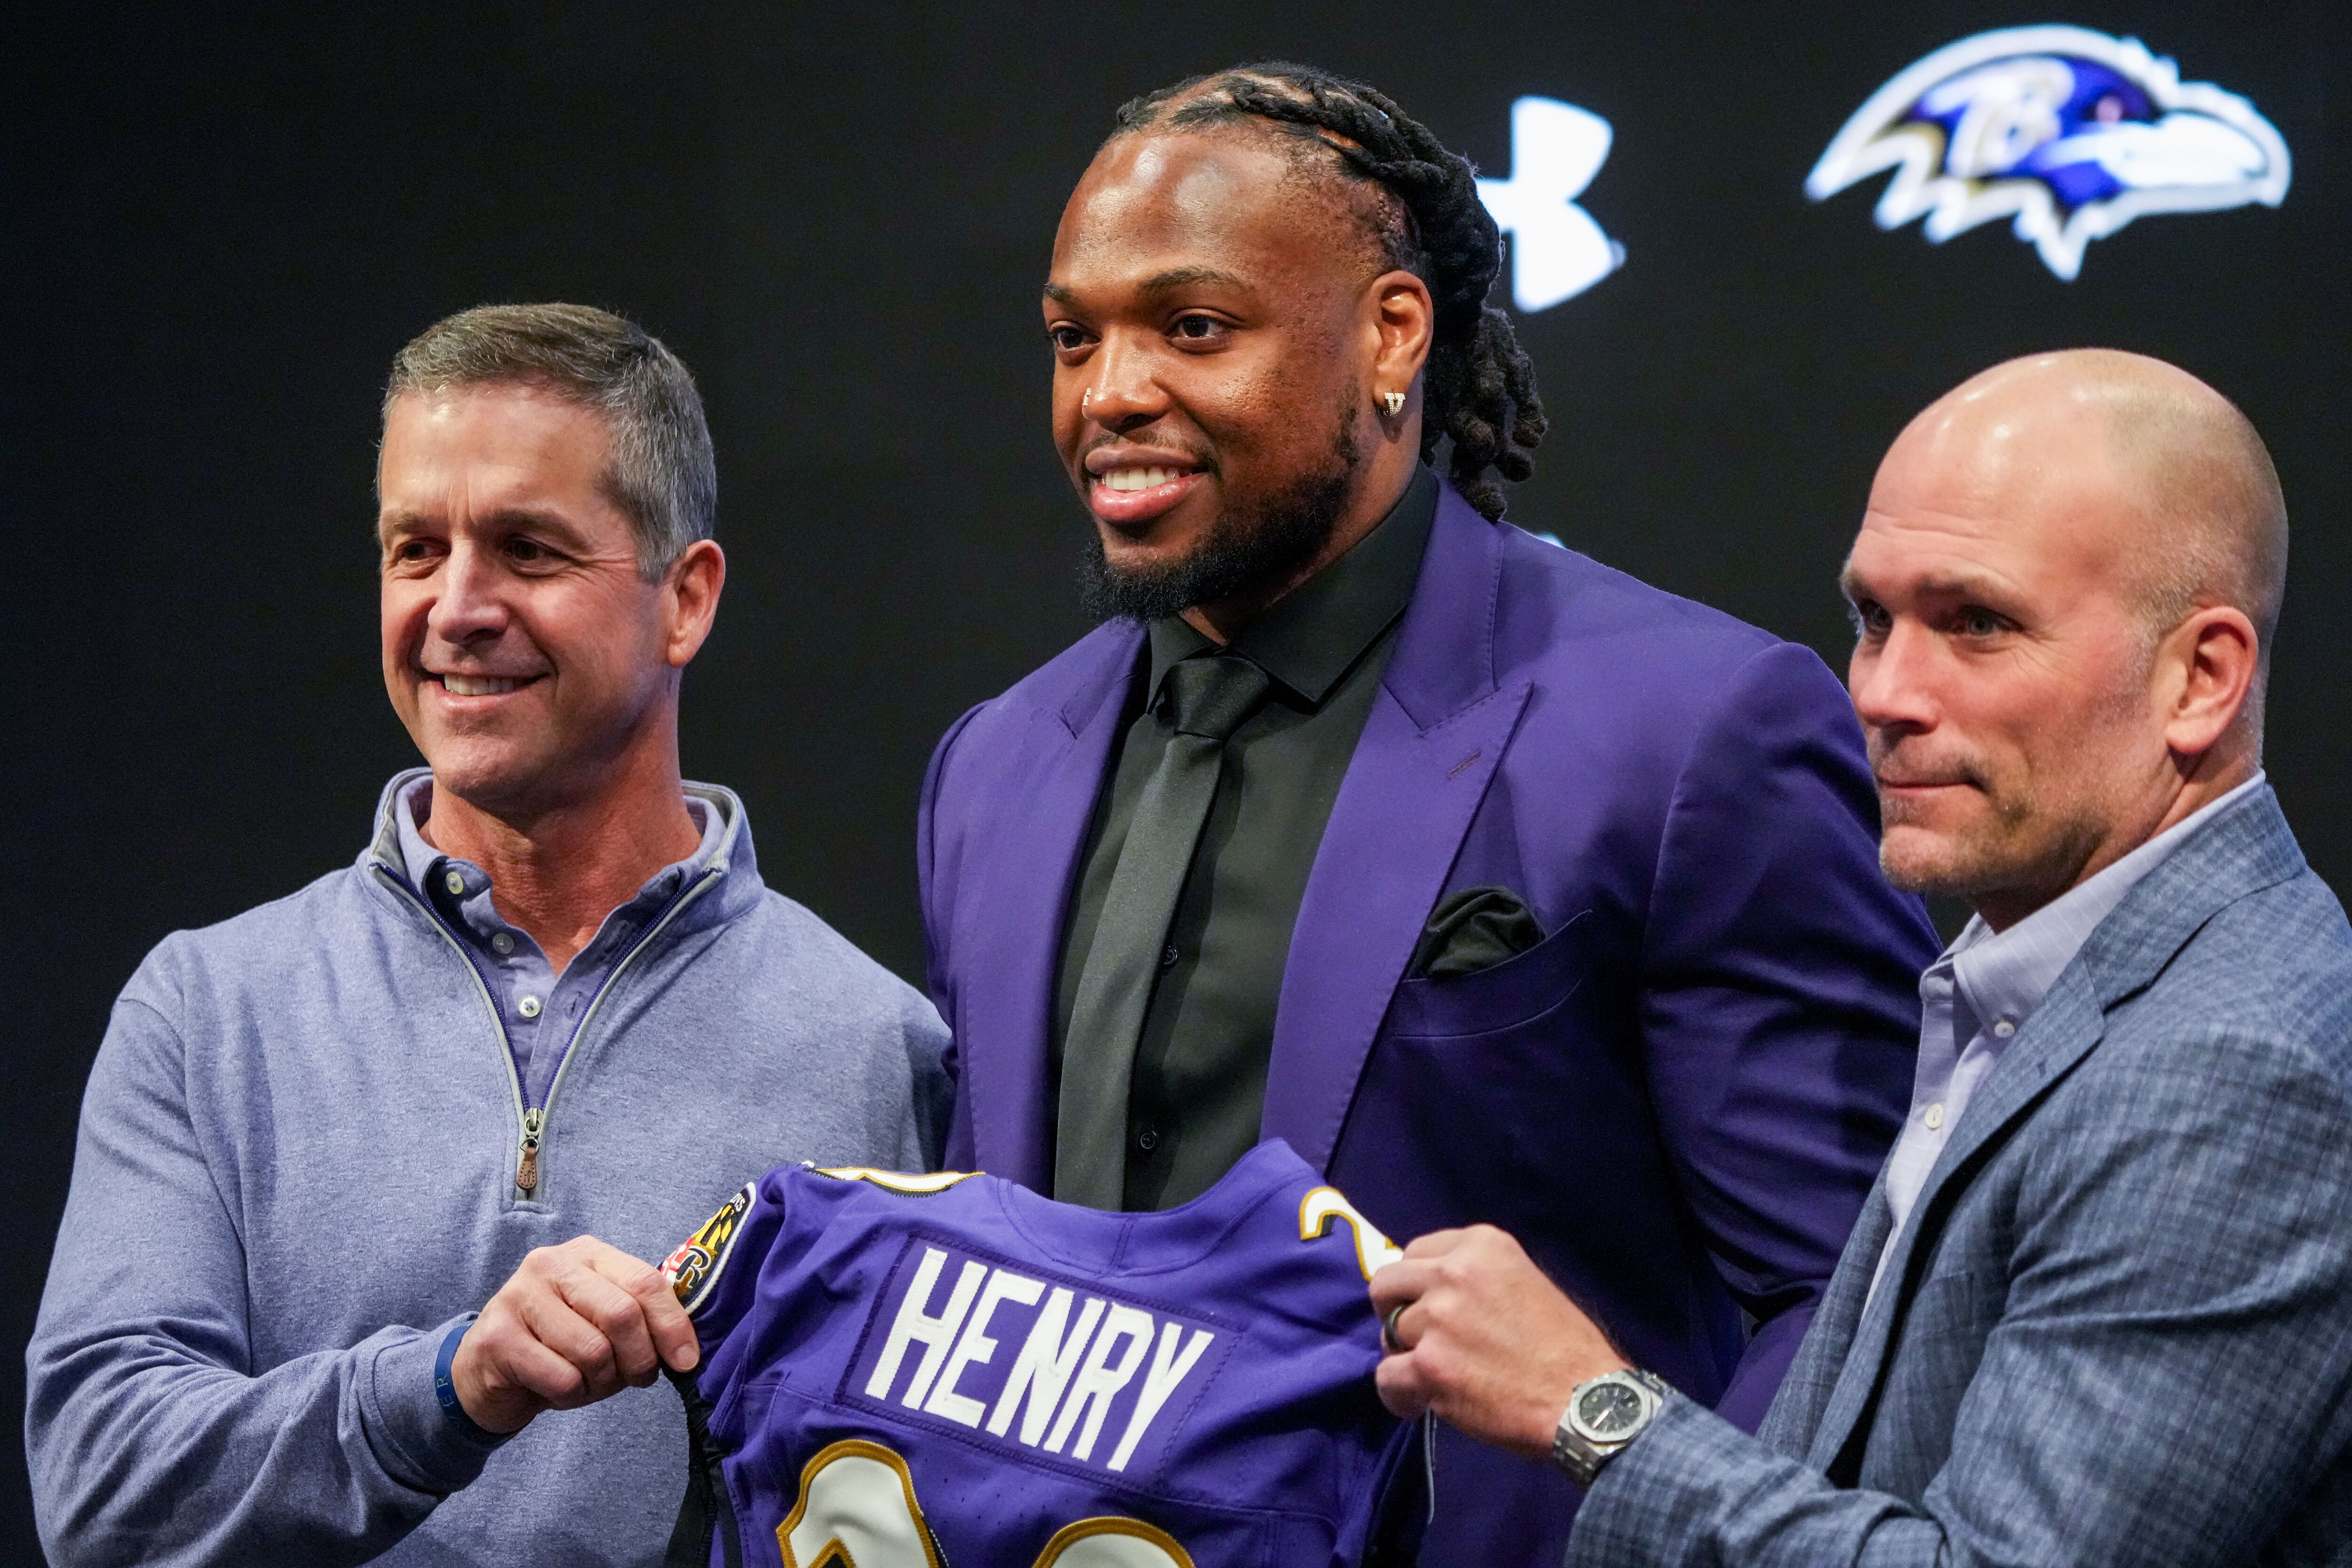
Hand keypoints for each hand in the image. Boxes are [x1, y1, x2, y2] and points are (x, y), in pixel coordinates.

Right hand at [452, 1235, 700, 1434]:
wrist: (486, 1369)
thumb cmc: (559, 1343)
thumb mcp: (603, 1320)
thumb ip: (641, 1318)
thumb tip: (686, 1351)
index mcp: (588, 1253)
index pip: (646, 1282)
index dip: (673, 1325)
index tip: (686, 1361)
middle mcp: (551, 1264)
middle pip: (622, 1315)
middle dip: (639, 1359)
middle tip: (637, 1378)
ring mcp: (519, 1297)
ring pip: (593, 1352)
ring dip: (602, 1382)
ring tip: (589, 1382)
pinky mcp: (497, 1337)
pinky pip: (562, 1378)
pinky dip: (572, 1396)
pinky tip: (560, 1389)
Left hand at [1369, 1225, 1628, 1460]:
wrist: (1587, 1402)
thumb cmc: (1565, 1347)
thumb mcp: (1525, 1281)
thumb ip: (1476, 1277)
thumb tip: (1430, 1291)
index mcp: (1481, 1245)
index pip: (1415, 1252)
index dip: (1416, 1285)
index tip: (1428, 1306)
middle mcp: (1454, 1273)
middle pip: (1387, 1285)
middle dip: (1395, 1312)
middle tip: (1417, 1339)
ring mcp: (1438, 1319)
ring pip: (1387, 1335)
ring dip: (1405, 1358)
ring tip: (1435, 1377)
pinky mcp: (1429, 1366)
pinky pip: (1385, 1378)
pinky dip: (1400, 1395)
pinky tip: (1421, 1405)